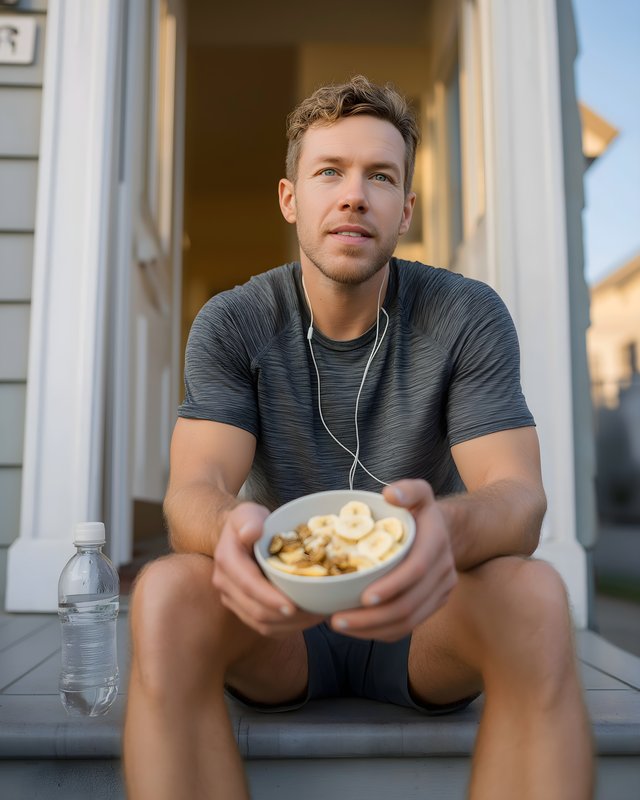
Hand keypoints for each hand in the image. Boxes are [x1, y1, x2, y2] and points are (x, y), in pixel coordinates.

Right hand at [212, 502, 324, 636]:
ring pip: (261, 624)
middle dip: (286, 618)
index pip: (249, 585)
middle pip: (256, 611)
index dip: (270, 599)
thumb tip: (252, 532)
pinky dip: (287, 628)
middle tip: (316, 614)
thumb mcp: (248, 512)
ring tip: (316, 617)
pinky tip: (307, 620)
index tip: (293, 606)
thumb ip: (249, 519)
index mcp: (227, 561)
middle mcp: (225, 584)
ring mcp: (232, 599)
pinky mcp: (243, 609)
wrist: (239, 534)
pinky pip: (264, 627)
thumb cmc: (250, 522)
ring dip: (290, 626)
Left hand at [328, 480, 457, 641]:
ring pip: (409, 622)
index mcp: (436, 542)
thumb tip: (390, 494)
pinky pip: (408, 627)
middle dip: (373, 617)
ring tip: (339, 626)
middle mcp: (443, 570)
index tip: (363, 597)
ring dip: (372, 629)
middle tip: (336, 619)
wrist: (445, 532)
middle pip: (410, 604)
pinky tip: (356, 630)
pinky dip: (381, 632)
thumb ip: (407, 490)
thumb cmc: (419, 512)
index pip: (416, 569)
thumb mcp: (418, 493)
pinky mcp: (434, 605)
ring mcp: (441, 591)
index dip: (392, 585)